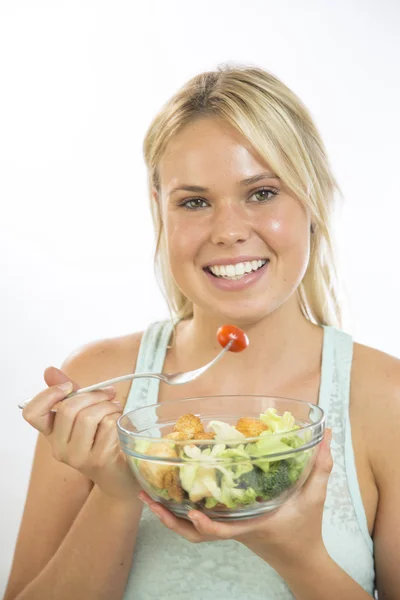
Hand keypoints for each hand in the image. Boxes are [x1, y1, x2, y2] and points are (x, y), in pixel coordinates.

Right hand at [23, 366, 139, 502]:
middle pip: (68, 409)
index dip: (48, 395)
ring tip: (116, 408)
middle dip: (94, 395)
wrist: (120, 473)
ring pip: (90, 416)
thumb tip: (49, 370)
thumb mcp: (85, 412)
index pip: (32, 414)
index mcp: (52, 433)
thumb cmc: (102, 438)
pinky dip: (118, 418)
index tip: (69, 386)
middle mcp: (59, 448)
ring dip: (109, 406)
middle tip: (109, 394)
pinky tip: (120, 423)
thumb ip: (70, 393)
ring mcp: (77, 457)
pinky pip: (108, 426)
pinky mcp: (98, 460)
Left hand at [140, 429, 332, 568]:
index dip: (205, 526)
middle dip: (169, 518)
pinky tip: (171, 495)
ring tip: (148, 496)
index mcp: (251, 526)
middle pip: (194, 533)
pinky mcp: (226, 525)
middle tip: (148, 498)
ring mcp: (228, 529)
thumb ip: (321, 466)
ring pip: (191, 531)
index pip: (222, 532)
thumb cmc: (306, 530)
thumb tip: (325, 435)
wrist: (300, 557)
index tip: (193, 513)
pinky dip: (180, 514)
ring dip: (168, 517)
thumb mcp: (315, 497)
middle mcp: (233, 529)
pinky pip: (197, 524)